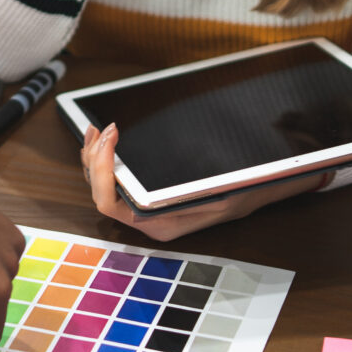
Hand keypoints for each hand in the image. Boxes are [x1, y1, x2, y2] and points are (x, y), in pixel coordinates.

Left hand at [80, 123, 322, 240]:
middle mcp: (144, 220)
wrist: (256, 192)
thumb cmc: (241, 192)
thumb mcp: (223, 191)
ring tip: (97, 130)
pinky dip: (105, 159)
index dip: (103, 171)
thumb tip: (164, 185)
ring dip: (94, 157)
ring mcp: (143, 210)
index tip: (112, 137)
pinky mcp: (146, 197)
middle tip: (104, 128)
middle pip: (100, 192)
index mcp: (157, 224)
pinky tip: (106, 140)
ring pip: (103, 185)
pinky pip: (115, 181)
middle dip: (94, 159)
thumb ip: (193, 191)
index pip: (111, 203)